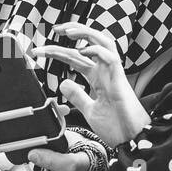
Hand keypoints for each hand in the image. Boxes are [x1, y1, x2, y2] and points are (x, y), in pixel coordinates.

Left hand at [31, 23, 149, 147]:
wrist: (131, 141)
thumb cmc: (116, 126)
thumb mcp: (89, 110)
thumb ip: (77, 96)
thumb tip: (62, 83)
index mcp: (97, 78)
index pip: (76, 57)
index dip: (59, 52)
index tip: (40, 51)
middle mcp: (105, 72)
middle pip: (89, 44)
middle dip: (73, 33)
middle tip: (54, 29)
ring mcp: (113, 74)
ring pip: (104, 43)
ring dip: (87, 34)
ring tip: (68, 32)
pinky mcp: (120, 81)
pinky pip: (112, 58)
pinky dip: (98, 51)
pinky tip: (83, 51)